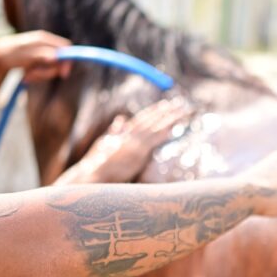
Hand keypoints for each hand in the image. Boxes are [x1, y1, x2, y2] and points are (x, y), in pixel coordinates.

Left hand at [0, 30, 72, 82]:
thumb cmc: (8, 55)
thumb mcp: (24, 56)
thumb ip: (40, 55)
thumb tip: (56, 57)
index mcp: (43, 39)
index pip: (65, 47)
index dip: (67, 60)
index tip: (62, 74)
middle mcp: (45, 44)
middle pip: (59, 60)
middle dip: (48, 72)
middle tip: (33, 76)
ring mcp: (42, 52)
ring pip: (52, 68)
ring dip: (40, 76)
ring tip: (26, 76)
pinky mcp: (39, 60)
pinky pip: (45, 71)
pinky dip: (36, 76)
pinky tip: (26, 75)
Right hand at [56, 100, 188, 183]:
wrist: (94, 173)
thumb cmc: (96, 162)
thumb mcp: (104, 142)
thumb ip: (114, 131)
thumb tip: (121, 118)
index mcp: (123, 132)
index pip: (142, 118)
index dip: (154, 111)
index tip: (165, 105)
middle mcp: (130, 134)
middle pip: (152, 119)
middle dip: (166, 110)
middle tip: (179, 103)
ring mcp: (135, 143)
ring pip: (156, 126)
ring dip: (170, 118)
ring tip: (182, 111)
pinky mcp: (138, 153)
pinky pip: (155, 140)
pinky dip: (165, 133)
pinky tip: (175, 128)